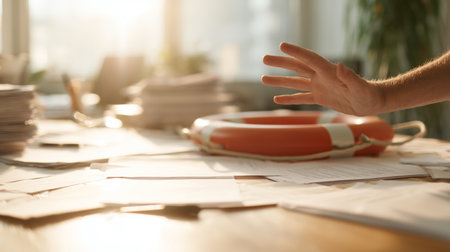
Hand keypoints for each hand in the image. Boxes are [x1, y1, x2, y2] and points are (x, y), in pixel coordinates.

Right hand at [262, 42, 384, 115]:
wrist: (372, 103)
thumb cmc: (368, 94)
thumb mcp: (360, 87)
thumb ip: (350, 77)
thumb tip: (341, 65)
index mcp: (328, 71)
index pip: (309, 59)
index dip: (295, 52)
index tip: (282, 45)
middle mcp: (321, 77)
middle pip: (297, 67)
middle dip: (280, 63)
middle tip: (264, 58)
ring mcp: (319, 87)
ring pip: (295, 82)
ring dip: (280, 80)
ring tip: (263, 78)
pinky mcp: (320, 98)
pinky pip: (301, 98)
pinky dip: (289, 98)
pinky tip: (277, 98)